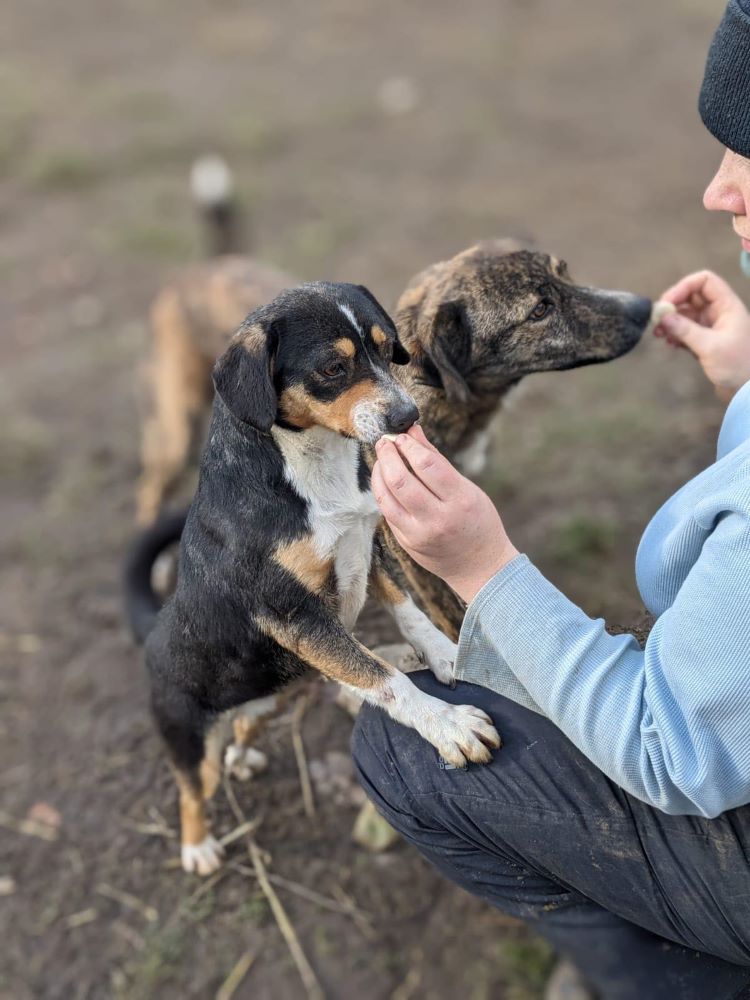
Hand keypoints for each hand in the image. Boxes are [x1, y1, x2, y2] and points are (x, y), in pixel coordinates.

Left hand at [372, 425, 518, 603]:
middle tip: (384, 442)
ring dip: (379, 473)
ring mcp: (419, 534)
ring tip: (381, 459)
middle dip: (387, 456)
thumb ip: (437, 461)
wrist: (480, 567)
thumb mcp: (468, 489)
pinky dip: (383, 492)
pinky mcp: (407, 543)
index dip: (409, 445)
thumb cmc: (478, 522)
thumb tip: (413, 431)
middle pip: (401, 480)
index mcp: (459, 500)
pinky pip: (388, 512)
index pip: (427, 465)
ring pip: (386, 498)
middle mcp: (438, 518)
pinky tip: (385, 480)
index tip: (402, 435)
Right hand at [654, 270, 749, 401]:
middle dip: (673, 306)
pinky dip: (676, 334)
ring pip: (687, 314)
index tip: (667, 303)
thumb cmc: (736, 365)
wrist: (747, 391)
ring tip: (658, 334)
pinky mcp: (706, 341)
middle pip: (692, 296)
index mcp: (727, 306)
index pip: (704, 281)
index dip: (684, 287)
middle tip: (657, 320)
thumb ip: (685, 330)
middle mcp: (720, 312)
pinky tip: (669, 344)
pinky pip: (686, 330)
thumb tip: (663, 316)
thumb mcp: (709, 347)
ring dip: (671, 321)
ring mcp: (712, 326)